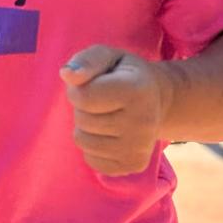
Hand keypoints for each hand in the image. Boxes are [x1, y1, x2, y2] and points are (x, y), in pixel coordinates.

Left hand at [60, 45, 171, 175]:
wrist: (156, 99)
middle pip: (83, 121)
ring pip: (84, 142)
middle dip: (83, 108)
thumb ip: (87, 60)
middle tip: (101, 100)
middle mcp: (143, 122)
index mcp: (137, 90)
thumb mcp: (108, 56)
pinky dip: (93, 147)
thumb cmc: (124, 74)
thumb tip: (66, 75)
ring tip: (104, 115)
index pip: (84, 97)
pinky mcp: (133, 165)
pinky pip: (92, 160)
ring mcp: (139, 147)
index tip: (91, 83)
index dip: (78, 88)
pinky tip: (109, 134)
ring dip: (86, 128)